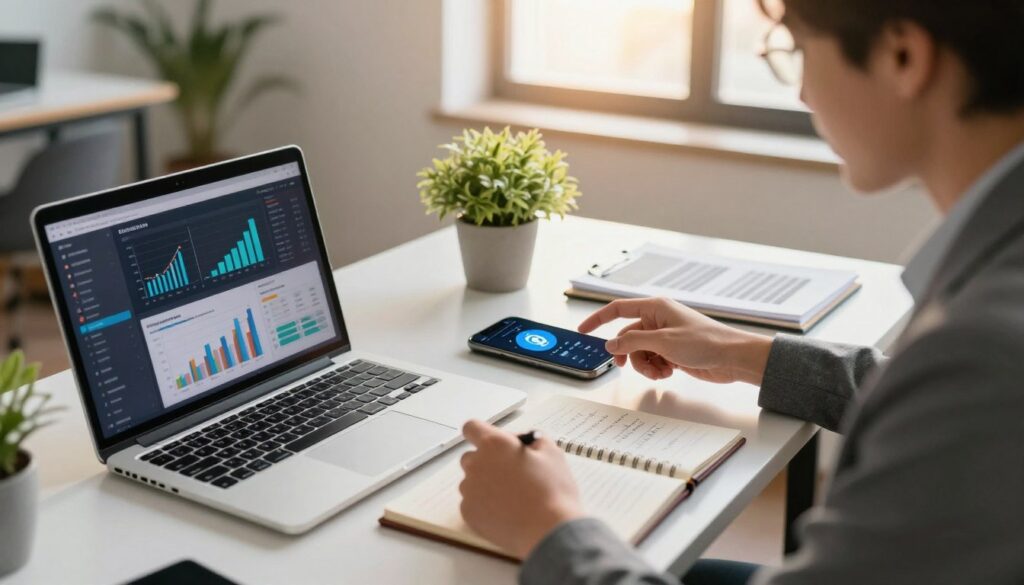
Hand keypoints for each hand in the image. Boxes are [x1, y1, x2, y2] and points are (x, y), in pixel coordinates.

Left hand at [458, 420, 583, 558]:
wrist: (548, 530)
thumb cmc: (553, 491)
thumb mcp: (552, 453)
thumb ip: (532, 439)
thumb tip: (523, 441)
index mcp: (494, 444)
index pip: (472, 427)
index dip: (481, 433)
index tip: (491, 442)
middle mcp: (476, 464)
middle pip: (471, 457)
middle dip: (487, 461)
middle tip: (510, 474)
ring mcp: (470, 490)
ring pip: (471, 481)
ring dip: (485, 484)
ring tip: (512, 497)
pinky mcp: (468, 513)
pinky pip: (472, 503)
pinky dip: (484, 505)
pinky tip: (506, 511)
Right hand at [578, 297, 772, 384]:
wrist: (732, 358)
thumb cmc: (706, 342)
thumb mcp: (663, 341)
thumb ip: (633, 342)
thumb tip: (610, 345)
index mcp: (655, 308)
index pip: (617, 309)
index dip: (598, 319)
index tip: (583, 330)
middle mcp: (658, 320)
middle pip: (627, 337)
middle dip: (629, 355)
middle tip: (626, 366)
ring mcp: (665, 337)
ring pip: (639, 352)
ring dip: (644, 365)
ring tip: (660, 372)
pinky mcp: (672, 351)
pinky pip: (652, 360)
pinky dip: (656, 369)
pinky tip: (670, 372)